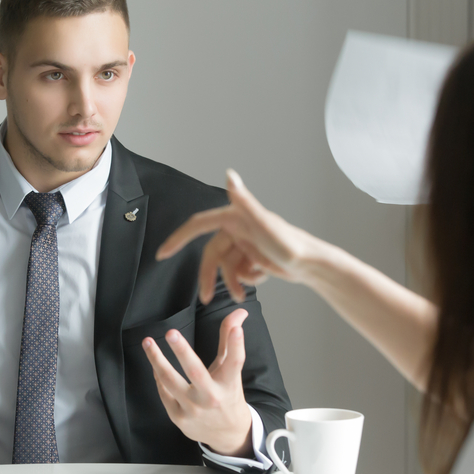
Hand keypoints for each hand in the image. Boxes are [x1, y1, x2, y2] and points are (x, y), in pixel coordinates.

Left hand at [142, 308, 252, 456]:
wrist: (226, 434)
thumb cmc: (227, 395)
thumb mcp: (231, 371)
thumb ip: (230, 341)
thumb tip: (239, 312)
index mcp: (228, 384)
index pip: (235, 362)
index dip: (237, 345)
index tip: (238, 327)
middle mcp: (211, 397)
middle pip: (196, 372)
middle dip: (182, 351)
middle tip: (171, 333)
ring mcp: (193, 409)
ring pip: (171, 382)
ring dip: (157, 360)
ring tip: (148, 342)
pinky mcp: (178, 417)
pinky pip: (164, 392)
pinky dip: (159, 377)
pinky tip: (155, 364)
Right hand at [156, 169, 316, 303]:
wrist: (311, 265)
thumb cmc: (290, 243)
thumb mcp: (263, 223)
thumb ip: (244, 201)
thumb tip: (230, 175)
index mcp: (235, 217)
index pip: (198, 226)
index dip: (178, 238)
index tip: (162, 254)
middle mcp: (238, 228)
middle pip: (212, 255)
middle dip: (209, 277)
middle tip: (206, 297)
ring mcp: (246, 244)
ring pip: (225, 267)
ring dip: (231, 282)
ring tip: (241, 296)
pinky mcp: (254, 256)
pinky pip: (239, 272)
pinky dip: (246, 280)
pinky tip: (259, 279)